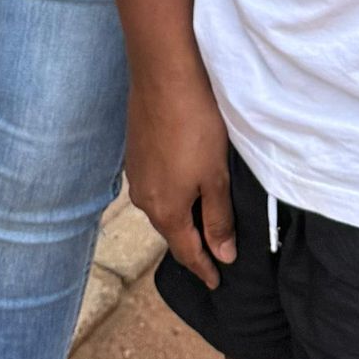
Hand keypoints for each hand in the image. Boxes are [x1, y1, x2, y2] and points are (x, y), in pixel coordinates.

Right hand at [125, 65, 236, 288]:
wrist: (163, 76)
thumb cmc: (196, 125)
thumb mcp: (216, 177)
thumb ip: (218, 219)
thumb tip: (223, 256)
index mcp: (166, 211)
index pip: (187, 252)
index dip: (204, 269)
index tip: (216, 282)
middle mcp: (144, 199)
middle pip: (172, 230)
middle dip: (192, 243)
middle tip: (214, 254)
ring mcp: (136, 174)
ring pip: (162, 206)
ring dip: (182, 215)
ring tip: (202, 219)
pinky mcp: (135, 152)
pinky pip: (156, 185)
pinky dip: (172, 192)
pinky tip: (185, 182)